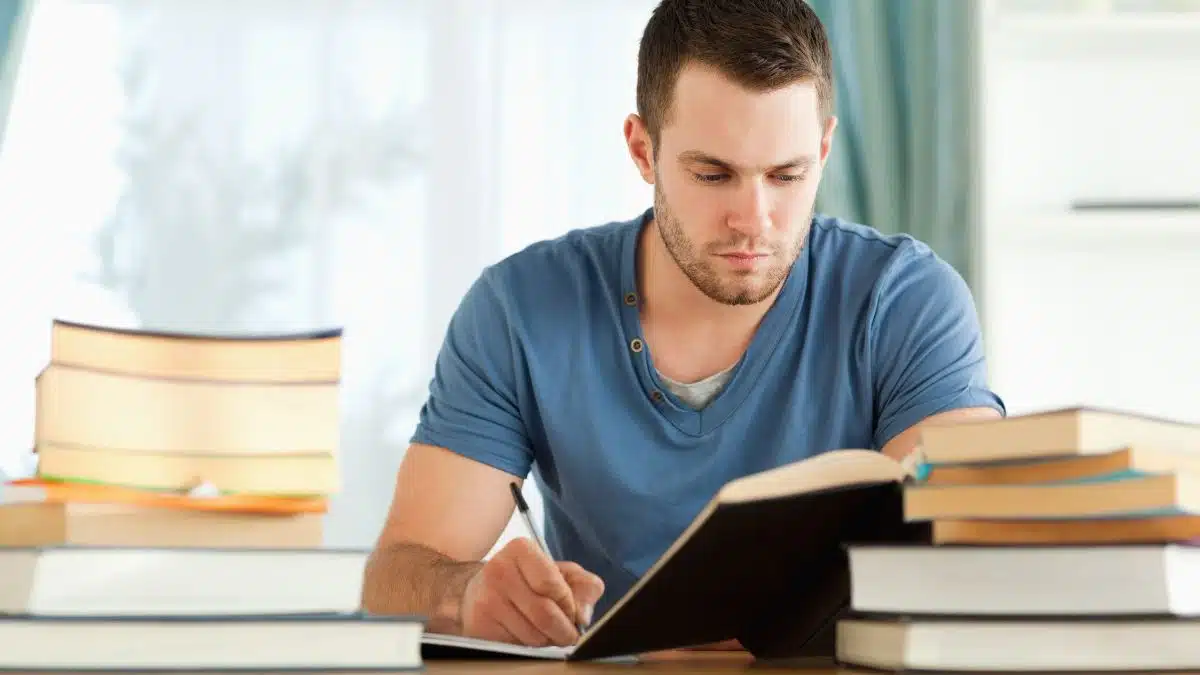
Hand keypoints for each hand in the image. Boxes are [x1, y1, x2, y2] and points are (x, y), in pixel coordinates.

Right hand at [460, 537, 604, 646]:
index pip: (553, 586)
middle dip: (564, 630)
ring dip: (547, 640)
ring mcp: (486, 599)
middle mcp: (499, 570)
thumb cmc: (528, 580)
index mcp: (521, 549)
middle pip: (545, 614)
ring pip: (532, 635)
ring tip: (544, 630)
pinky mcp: (479, 624)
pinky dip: (528, 645)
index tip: (572, 611)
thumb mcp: (563, 573)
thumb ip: (585, 587)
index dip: (569, 605)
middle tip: (568, 633)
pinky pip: (516, 646)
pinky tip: (524, 632)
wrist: (481, 591)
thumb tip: (583, 616)